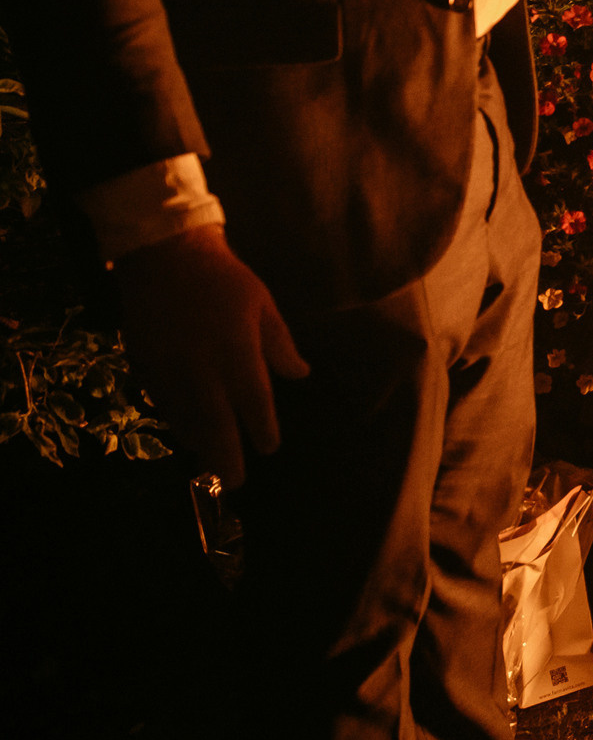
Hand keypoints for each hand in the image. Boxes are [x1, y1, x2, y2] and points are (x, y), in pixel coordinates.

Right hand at [113, 226, 307, 484]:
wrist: (164, 256)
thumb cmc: (224, 279)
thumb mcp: (263, 306)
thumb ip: (279, 345)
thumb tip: (300, 375)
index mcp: (237, 354)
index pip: (254, 404)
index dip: (262, 431)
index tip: (269, 447)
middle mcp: (202, 370)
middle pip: (215, 425)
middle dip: (225, 457)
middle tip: (234, 482)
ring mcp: (169, 371)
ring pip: (184, 421)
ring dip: (198, 443)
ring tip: (211, 459)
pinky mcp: (144, 367)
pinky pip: (161, 404)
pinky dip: (176, 420)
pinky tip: (185, 428)